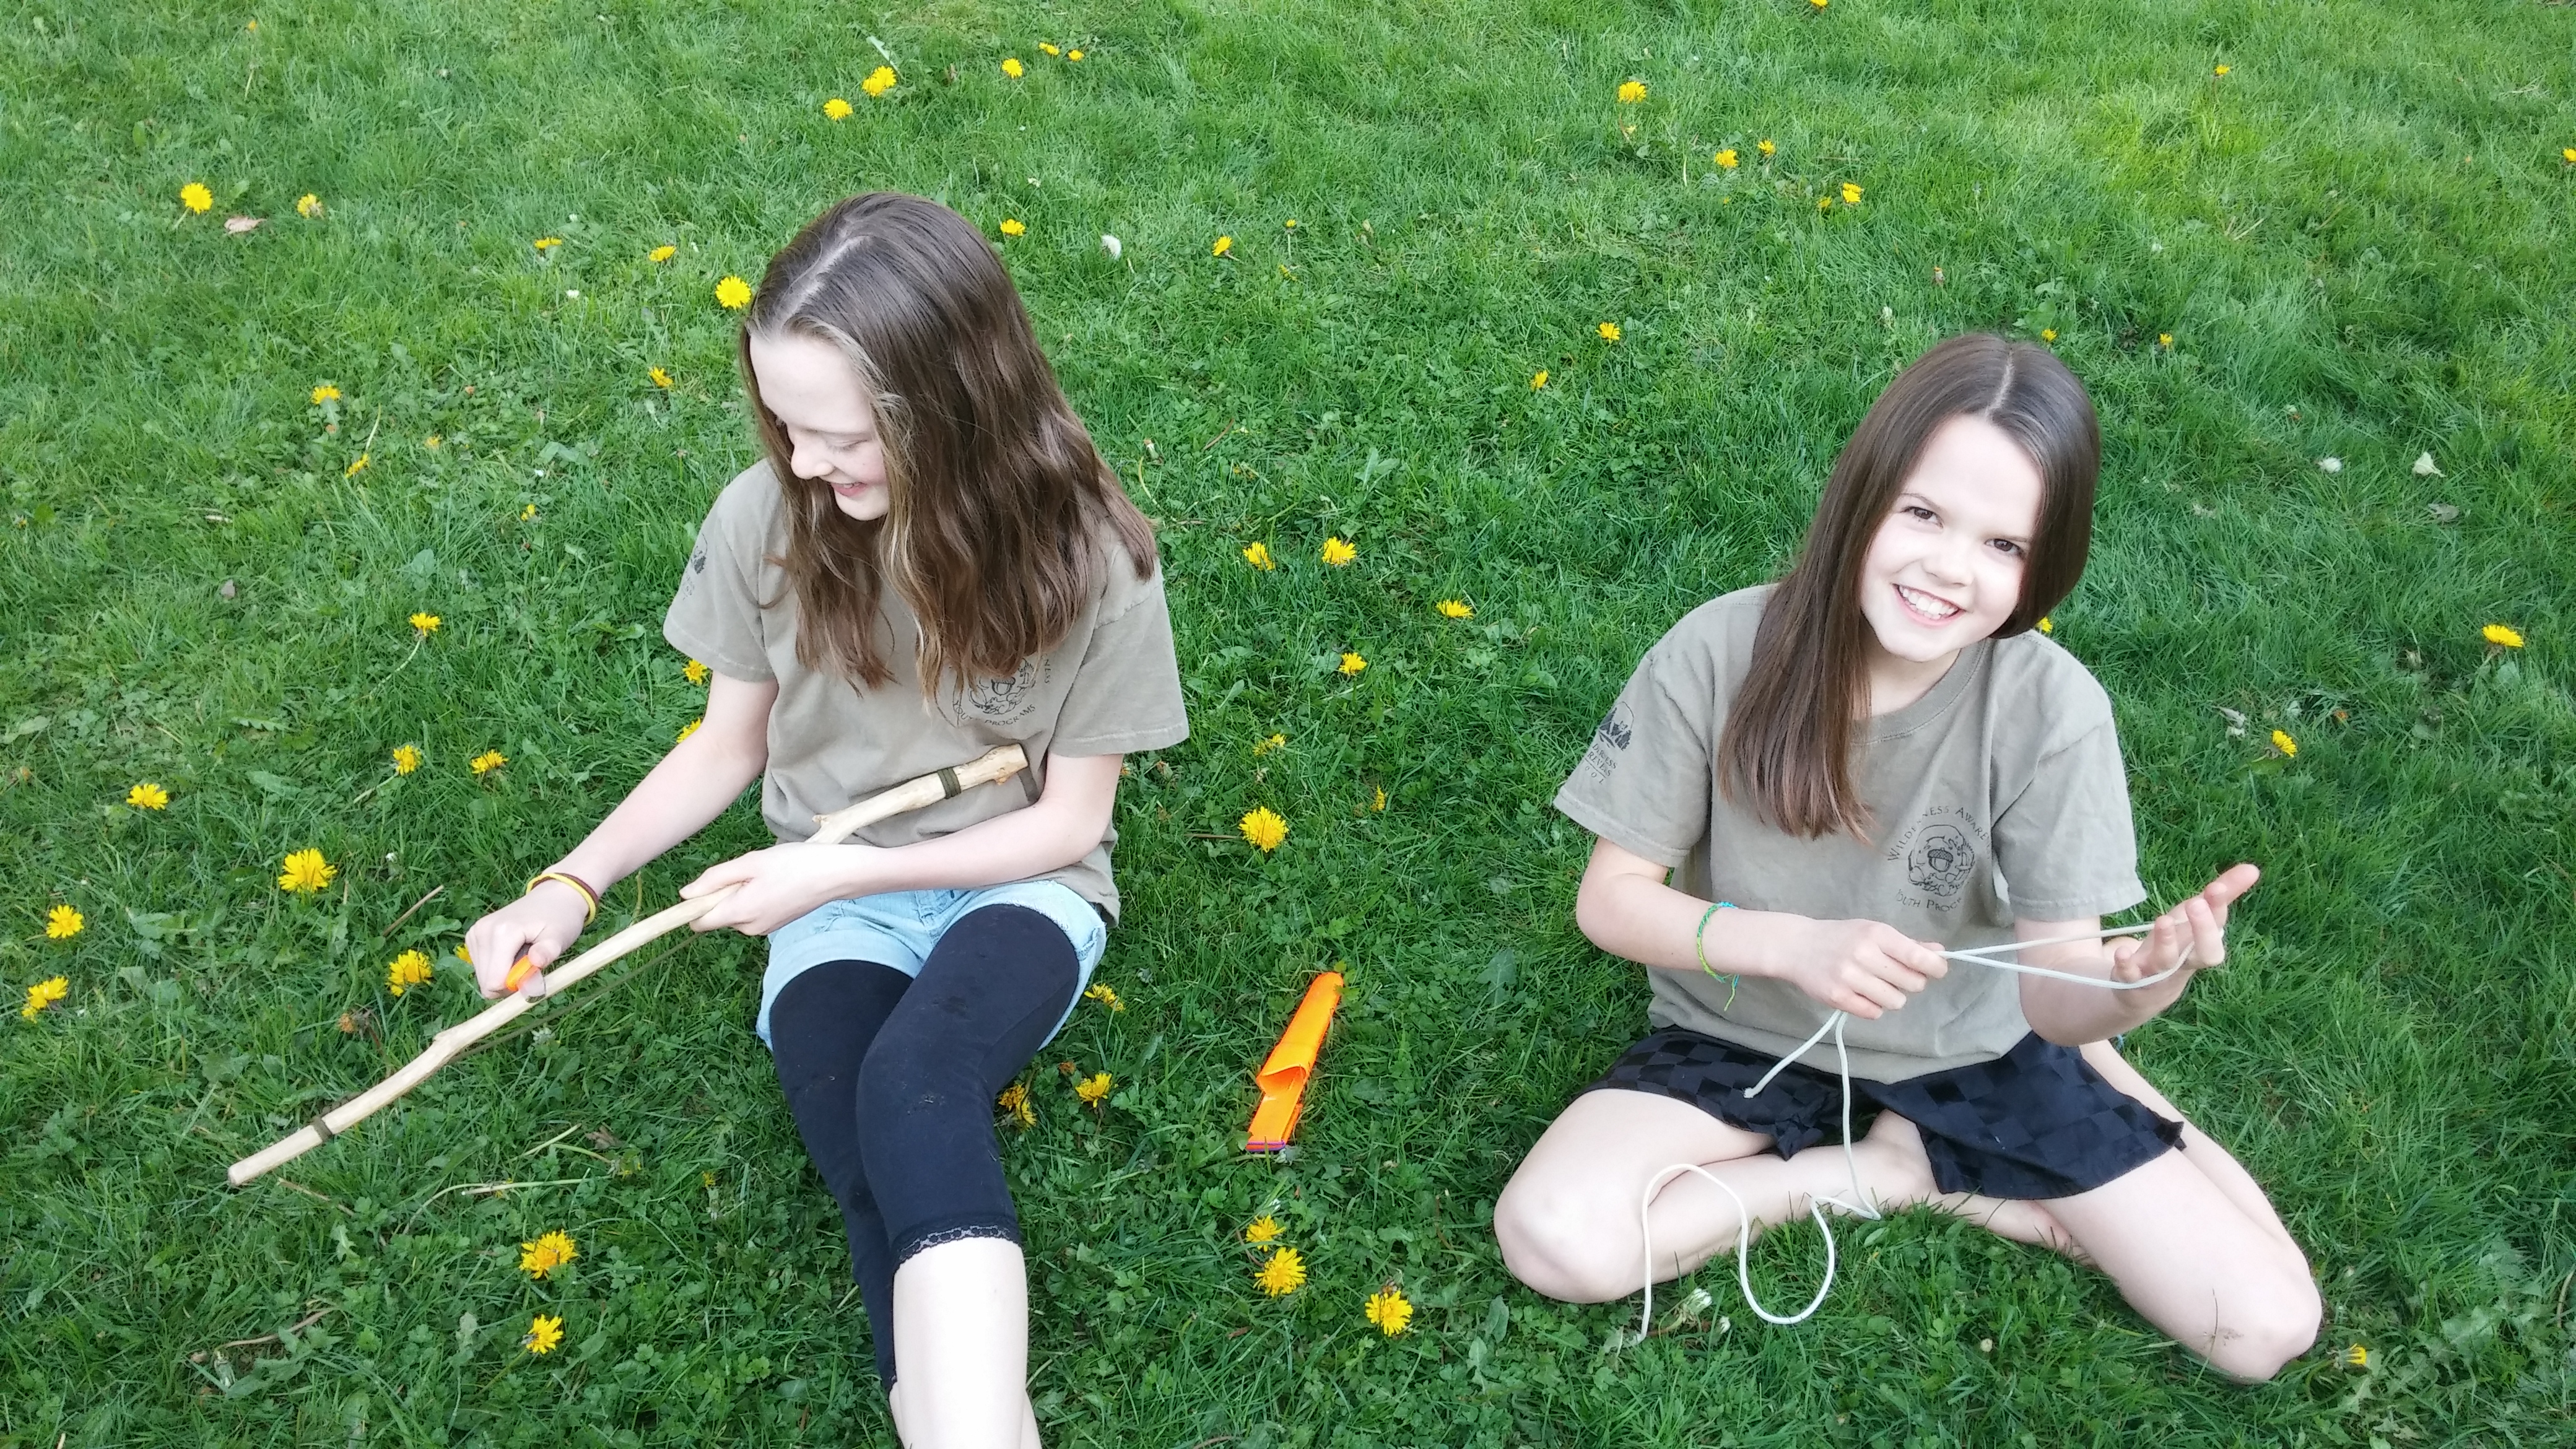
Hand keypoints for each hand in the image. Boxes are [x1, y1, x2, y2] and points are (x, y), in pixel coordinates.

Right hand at [463, 882, 590, 999]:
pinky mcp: (473, 936)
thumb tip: (535, 964)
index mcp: (501, 933)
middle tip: (530, 964)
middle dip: (509, 982)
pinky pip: (482, 967)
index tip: (532, 973)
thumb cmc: (559, 919)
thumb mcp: (560, 936)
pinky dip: (499, 966)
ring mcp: (475, 933)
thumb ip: (547, 953)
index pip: (493, 982)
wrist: (552, 898)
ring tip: (523, 953)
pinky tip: (514, 950)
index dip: (514, 988)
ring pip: (483, 977)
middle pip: (486, 982)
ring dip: (505, 974)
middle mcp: (482, 932)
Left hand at [681, 841, 872, 936]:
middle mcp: (749, 928)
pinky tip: (777, 883)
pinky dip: (756, 899)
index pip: (698, 922)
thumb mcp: (750, 862)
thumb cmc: (794, 864)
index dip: (694, 905)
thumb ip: (715, 879)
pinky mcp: (775, 925)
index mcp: (740, 912)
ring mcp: (764, 928)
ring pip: (736, 913)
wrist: (835, 875)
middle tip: (751, 872)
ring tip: (767, 876)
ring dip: (742, 895)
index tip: (708, 885)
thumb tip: (686, 895)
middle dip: (724, 895)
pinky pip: (753, 913)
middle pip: (718, 915)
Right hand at [1778, 918, 1948, 1017]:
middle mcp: (1863, 954)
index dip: (1935, 967)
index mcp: (1876, 934)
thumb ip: (1906, 944)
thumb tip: (1939, 953)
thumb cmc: (1841, 937)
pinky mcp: (1837, 997)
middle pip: (1912, 983)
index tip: (1937, 970)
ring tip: (1876, 986)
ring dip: (1891, 997)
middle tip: (1896, 977)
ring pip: (1895, 1001)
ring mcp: (1849, 977)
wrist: (1796, 946)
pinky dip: (1873, 1007)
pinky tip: (1862, 995)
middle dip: (1910, 983)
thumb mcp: (1872, 932)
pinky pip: (1873, 1012)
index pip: (1917, 957)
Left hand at [2105, 863, 2259, 983]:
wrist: (2143, 991)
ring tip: (2162, 920)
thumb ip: (2221, 895)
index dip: (2218, 909)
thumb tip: (2253, 869)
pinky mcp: (2132, 980)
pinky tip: (2121, 951)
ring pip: (2168, 961)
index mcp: (2200, 943)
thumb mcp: (2192, 918)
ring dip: (2166, 941)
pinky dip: (2126, 965)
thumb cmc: (2174, 947)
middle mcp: (2184, 960)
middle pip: (2204, 953)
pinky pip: (2130, 976)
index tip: (2217, 887)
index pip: (2217, 927)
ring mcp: (2159, 973)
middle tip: (2196, 903)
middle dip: (2202, 929)